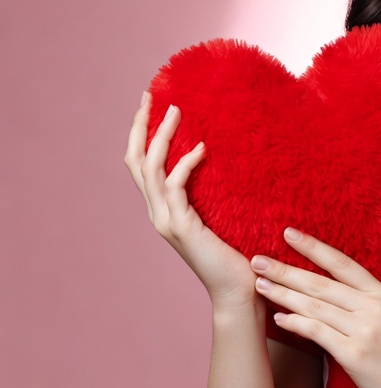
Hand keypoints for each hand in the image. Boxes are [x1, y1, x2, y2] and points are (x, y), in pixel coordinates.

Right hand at [125, 93, 261, 312]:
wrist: (238, 292)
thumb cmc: (236, 256)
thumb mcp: (220, 217)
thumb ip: (211, 194)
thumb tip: (222, 162)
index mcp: (164, 209)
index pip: (141, 165)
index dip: (142, 134)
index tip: (151, 105)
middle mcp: (158, 213)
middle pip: (136, 161)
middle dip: (141, 126)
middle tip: (150, 95)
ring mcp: (166, 221)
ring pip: (151, 169)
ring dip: (162, 136)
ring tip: (176, 110)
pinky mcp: (182, 228)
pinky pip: (176, 187)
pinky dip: (186, 164)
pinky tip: (202, 148)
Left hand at [252, 228, 380, 387]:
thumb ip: (365, 306)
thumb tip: (328, 297)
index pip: (342, 264)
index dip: (314, 248)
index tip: (289, 233)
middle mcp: (374, 307)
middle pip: (321, 283)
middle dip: (286, 270)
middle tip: (257, 259)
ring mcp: (365, 330)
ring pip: (315, 306)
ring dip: (283, 294)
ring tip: (259, 285)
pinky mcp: (355, 355)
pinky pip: (317, 333)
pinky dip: (295, 324)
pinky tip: (278, 319)